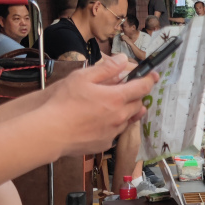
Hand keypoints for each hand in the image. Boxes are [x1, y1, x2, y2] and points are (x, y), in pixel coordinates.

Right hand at [42, 55, 158, 155]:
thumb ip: (106, 69)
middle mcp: (120, 117)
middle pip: (138, 104)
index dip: (149, 79)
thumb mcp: (83, 77)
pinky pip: (115, 133)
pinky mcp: (105, 144)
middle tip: (127, 89)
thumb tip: (123, 60)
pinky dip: (114, 125)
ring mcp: (113, 132)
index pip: (142, 87)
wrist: (51, 132)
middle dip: (136, 95)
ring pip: (128, 120)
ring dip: (126, 111)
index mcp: (117, 98)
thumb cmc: (64, 103)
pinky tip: (102, 122)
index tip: (153, 75)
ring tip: (117, 106)